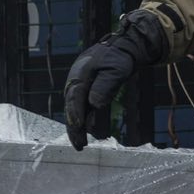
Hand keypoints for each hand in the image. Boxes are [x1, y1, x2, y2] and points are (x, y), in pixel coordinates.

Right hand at [63, 9, 167, 149]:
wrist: (122, 48)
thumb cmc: (119, 58)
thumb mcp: (115, 70)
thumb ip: (105, 86)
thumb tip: (94, 104)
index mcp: (80, 75)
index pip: (75, 97)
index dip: (75, 113)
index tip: (79, 126)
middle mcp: (75, 82)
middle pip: (72, 107)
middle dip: (74, 128)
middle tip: (78, 145)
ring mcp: (80, 87)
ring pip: (75, 110)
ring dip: (77, 128)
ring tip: (80, 145)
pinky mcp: (86, 91)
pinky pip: (82, 108)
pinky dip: (84, 120)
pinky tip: (87, 132)